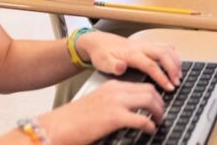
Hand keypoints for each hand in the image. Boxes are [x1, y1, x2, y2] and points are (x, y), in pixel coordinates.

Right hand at [47, 79, 165, 142]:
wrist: (56, 127)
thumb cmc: (72, 121)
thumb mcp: (96, 105)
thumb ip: (112, 105)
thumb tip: (128, 115)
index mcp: (111, 86)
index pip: (140, 85)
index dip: (153, 95)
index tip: (157, 104)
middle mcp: (115, 90)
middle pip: (149, 90)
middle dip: (160, 102)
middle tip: (161, 114)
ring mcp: (115, 102)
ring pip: (149, 100)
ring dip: (158, 111)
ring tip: (158, 122)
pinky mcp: (114, 117)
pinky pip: (141, 119)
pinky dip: (149, 125)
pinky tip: (150, 131)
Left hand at [78, 31, 180, 90]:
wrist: (98, 42)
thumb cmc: (101, 54)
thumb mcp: (103, 62)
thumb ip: (113, 66)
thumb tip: (122, 67)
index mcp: (131, 53)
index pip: (151, 64)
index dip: (162, 76)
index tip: (169, 87)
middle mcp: (141, 47)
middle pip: (163, 53)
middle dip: (173, 68)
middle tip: (177, 82)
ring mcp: (145, 44)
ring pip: (166, 48)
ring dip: (175, 61)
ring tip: (179, 75)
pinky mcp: (146, 44)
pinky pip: (164, 46)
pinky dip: (173, 53)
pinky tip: (175, 62)